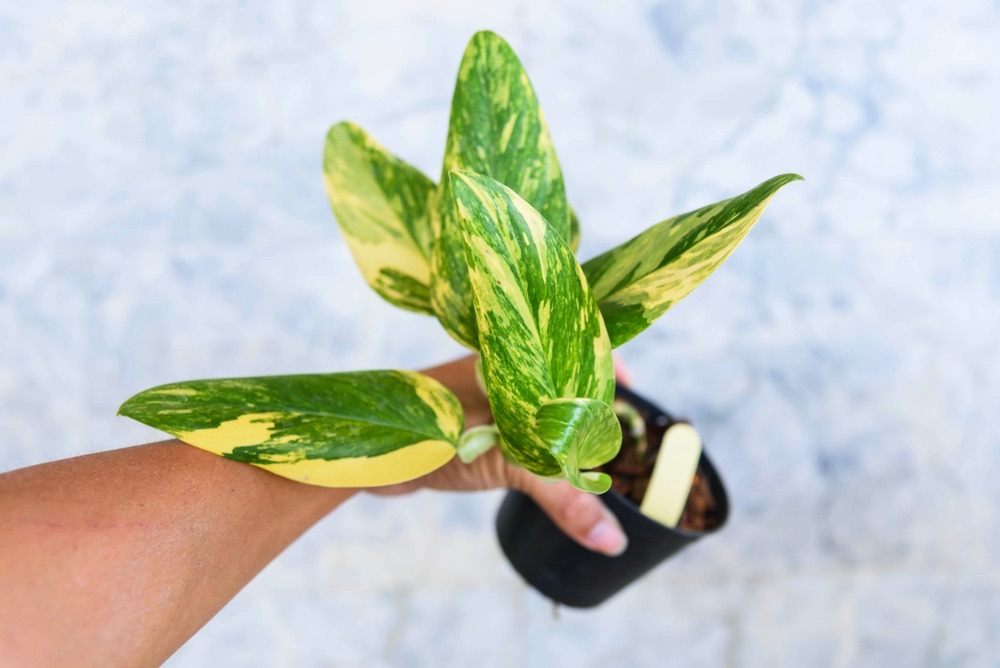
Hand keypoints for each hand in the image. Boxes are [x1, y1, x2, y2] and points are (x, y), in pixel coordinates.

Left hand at [372, 355, 628, 556]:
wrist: (365, 450)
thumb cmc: (434, 432)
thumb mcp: (511, 461)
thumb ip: (565, 498)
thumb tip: (612, 540)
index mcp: (515, 357)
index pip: (572, 346)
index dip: (605, 364)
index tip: (635, 393)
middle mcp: (502, 371)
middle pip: (558, 380)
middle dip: (589, 403)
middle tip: (622, 430)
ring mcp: (485, 398)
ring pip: (535, 409)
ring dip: (561, 429)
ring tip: (594, 452)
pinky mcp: (470, 426)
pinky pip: (515, 432)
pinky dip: (536, 447)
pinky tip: (551, 466)